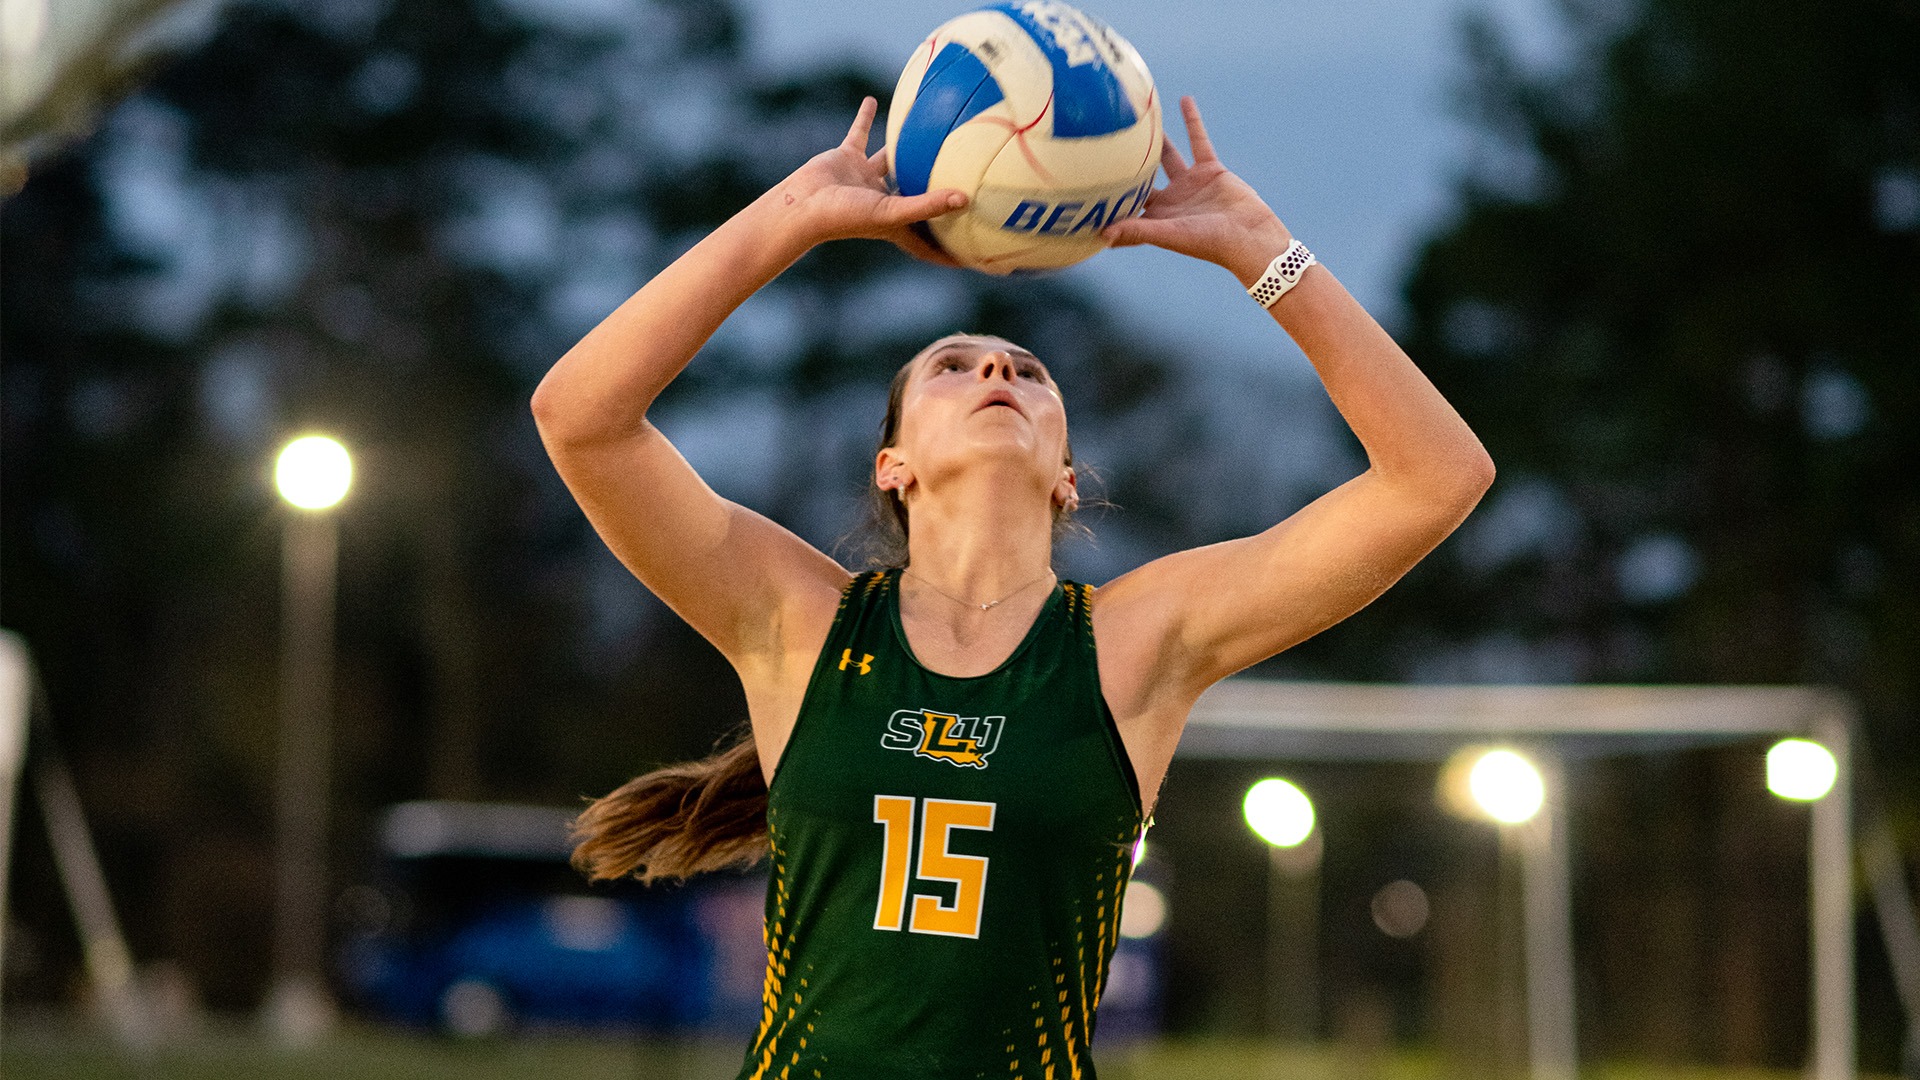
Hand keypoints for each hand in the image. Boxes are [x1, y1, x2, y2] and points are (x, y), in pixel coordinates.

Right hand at [769, 97, 966, 264]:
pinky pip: (860, 133)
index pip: (930, 239)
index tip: (977, 249)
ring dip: (906, 148)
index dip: (950, 247)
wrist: (803, 205)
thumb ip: (928, 205)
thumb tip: (965, 198)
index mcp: (896, 221)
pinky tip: (873, 100)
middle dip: (937, 194)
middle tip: (964, 182)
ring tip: (926, 132)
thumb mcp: (892, 213)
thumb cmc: (846, 217)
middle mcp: (884, 199)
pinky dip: (865, 117)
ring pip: (892, 159)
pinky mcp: (847, 158)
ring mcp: (865, 178)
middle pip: (917, 197)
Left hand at [1101, 96, 1292, 283]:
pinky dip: (1192, 121)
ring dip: (1156, 140)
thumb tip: (1102, 236)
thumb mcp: (1169, 235)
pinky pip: (1199, 140)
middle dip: (1126, 166)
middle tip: (1103, 145)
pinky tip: (1182, 100)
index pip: (1126, 206)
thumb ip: (1137, 231)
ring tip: (1138, 119)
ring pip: (1168, 156)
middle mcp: (1170, 200)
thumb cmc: (1208, 243)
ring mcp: (1190, 184)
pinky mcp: (1210, 169)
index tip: (1082, 187)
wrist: (1249, 236)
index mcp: (1157, 217)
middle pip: (1142, 178)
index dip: (1107, 199)